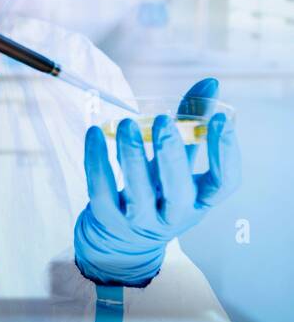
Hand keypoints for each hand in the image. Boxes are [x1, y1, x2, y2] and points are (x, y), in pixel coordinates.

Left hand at [74, 78, 240, 286]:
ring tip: (126, 123)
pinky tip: (94, 133)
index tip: (222, 119)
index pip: (224, 182)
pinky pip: (101, 188)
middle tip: (165, 120)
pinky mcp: (108, 216)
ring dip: (132, 154)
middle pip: (178, 189)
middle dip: (171, 154)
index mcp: (200, 199)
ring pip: (137, 189)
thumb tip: (209, 82)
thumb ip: (191, 124)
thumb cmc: (159, 190)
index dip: (226, 152)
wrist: (123, 239)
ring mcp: (140, 220)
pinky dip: (96, 160)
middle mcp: (174, 214)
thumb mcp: (181, 163)